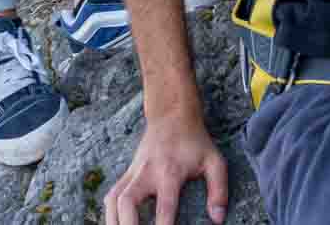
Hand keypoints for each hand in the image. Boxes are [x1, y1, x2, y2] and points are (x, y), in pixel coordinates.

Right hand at [105, 113, 228, 224]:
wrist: (172, 115)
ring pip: (113, 198)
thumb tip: (218, 219)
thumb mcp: (214, 161)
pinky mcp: (127, 173)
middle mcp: (147, 172)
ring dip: (113, 221)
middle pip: (127, 200)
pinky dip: (110, 213)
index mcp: (170, 171)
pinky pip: (112, 195)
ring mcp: (133, 172)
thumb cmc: (195, 142)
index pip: (164, 205)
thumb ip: (219, 190)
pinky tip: (116, 224)